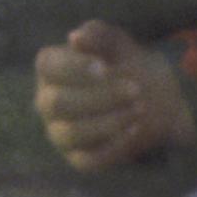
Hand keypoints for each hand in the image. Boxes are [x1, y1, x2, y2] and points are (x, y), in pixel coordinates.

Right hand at [32, 20, 196, 171]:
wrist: (149, 96)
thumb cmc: (123, 63)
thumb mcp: (116, 44)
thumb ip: (98, 36)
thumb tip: (75, 38)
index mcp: (50, 69)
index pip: (47, 67)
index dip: (73, 68)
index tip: (104, 67)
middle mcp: (47, 102)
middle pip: (57, 103)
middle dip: (98, 97)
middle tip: (135, 89)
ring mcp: (60, 132)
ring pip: (72, 133)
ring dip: (108, 121)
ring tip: (139, 108)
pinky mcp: (79, 158)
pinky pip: (89, 159)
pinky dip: (114, 145)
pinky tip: (135, 128)